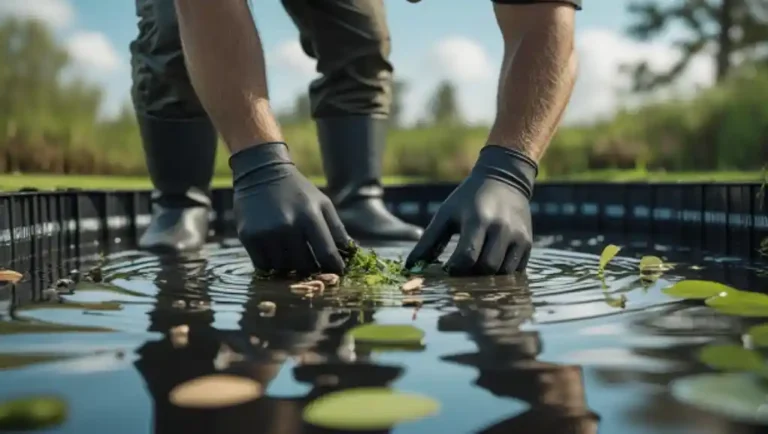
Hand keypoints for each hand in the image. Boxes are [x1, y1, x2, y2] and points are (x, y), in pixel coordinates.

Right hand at [230, 142, 352, 275]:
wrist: (261, 172)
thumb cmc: (298, 190)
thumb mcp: (322, 203)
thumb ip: (337, 229)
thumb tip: (351, 253)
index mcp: (310, 216)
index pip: (326, 253)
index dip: (334, 267)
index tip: (337, 272)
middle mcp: (288, 226)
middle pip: (305, 264)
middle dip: (312, 268)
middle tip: (312, 266)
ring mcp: (266, 232)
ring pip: (284, 268)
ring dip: (290, 267)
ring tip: (292, 256)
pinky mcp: (248, 236)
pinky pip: (263, 265)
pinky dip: (271, 265)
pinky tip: (276, 254)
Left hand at [405, 145, 536, 275]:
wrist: (505, 180)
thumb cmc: (469, 199)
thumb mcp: (447, 214)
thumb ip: (429, 240)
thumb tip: (411, 266)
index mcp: (478, 219)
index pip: (467, 256)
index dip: (454, 269)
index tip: (447, 269)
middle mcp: (502, 229)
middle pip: (486, 268)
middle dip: (471, 274)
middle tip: (461, 271)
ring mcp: (518, 237)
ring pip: (503, 273)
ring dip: (486, 277)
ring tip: (475, 268)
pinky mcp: (528, 244)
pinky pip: (515, 271)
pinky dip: (500, 274)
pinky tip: (489, 266)